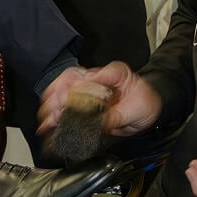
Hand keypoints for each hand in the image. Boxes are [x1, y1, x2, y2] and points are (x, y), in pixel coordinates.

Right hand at [37, 60, 160, 137]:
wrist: (148, 108)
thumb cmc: (146, 103)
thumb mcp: (138, 110)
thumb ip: (118, 116)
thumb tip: (99, 123)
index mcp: (115, 73)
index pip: (94, 75)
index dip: (80, 88)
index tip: (71, 102)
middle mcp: (98, 75)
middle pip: (72, 77)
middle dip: (60, 94)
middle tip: (55, 112)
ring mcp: (88, 85)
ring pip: (63, 86)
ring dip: (52, 102)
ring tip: (47, 120)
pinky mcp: (82, 98)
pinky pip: (63, 98)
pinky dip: (53, 109)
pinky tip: (47, 122)